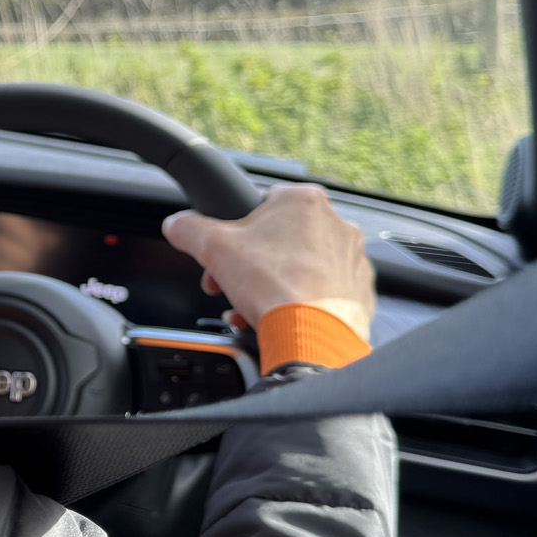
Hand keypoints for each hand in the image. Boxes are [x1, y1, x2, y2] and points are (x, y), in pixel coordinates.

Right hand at [162, 184, 374, 339]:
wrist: (313, 335)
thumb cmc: (273, 285)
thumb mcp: (213, 247)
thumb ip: (189, 228)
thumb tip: (177, 225)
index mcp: (305, 202)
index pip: (262, 205)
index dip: (235, 232)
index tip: (224, 255)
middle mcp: (337, 225)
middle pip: (280, 241)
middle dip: (250, 265)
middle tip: (231, 285)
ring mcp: (352, 260)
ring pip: (300, 269)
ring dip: (271, 287)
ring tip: (251, 308)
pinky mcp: (359, 293)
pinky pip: (321, 294)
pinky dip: (299, 305)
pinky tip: (278, 319)